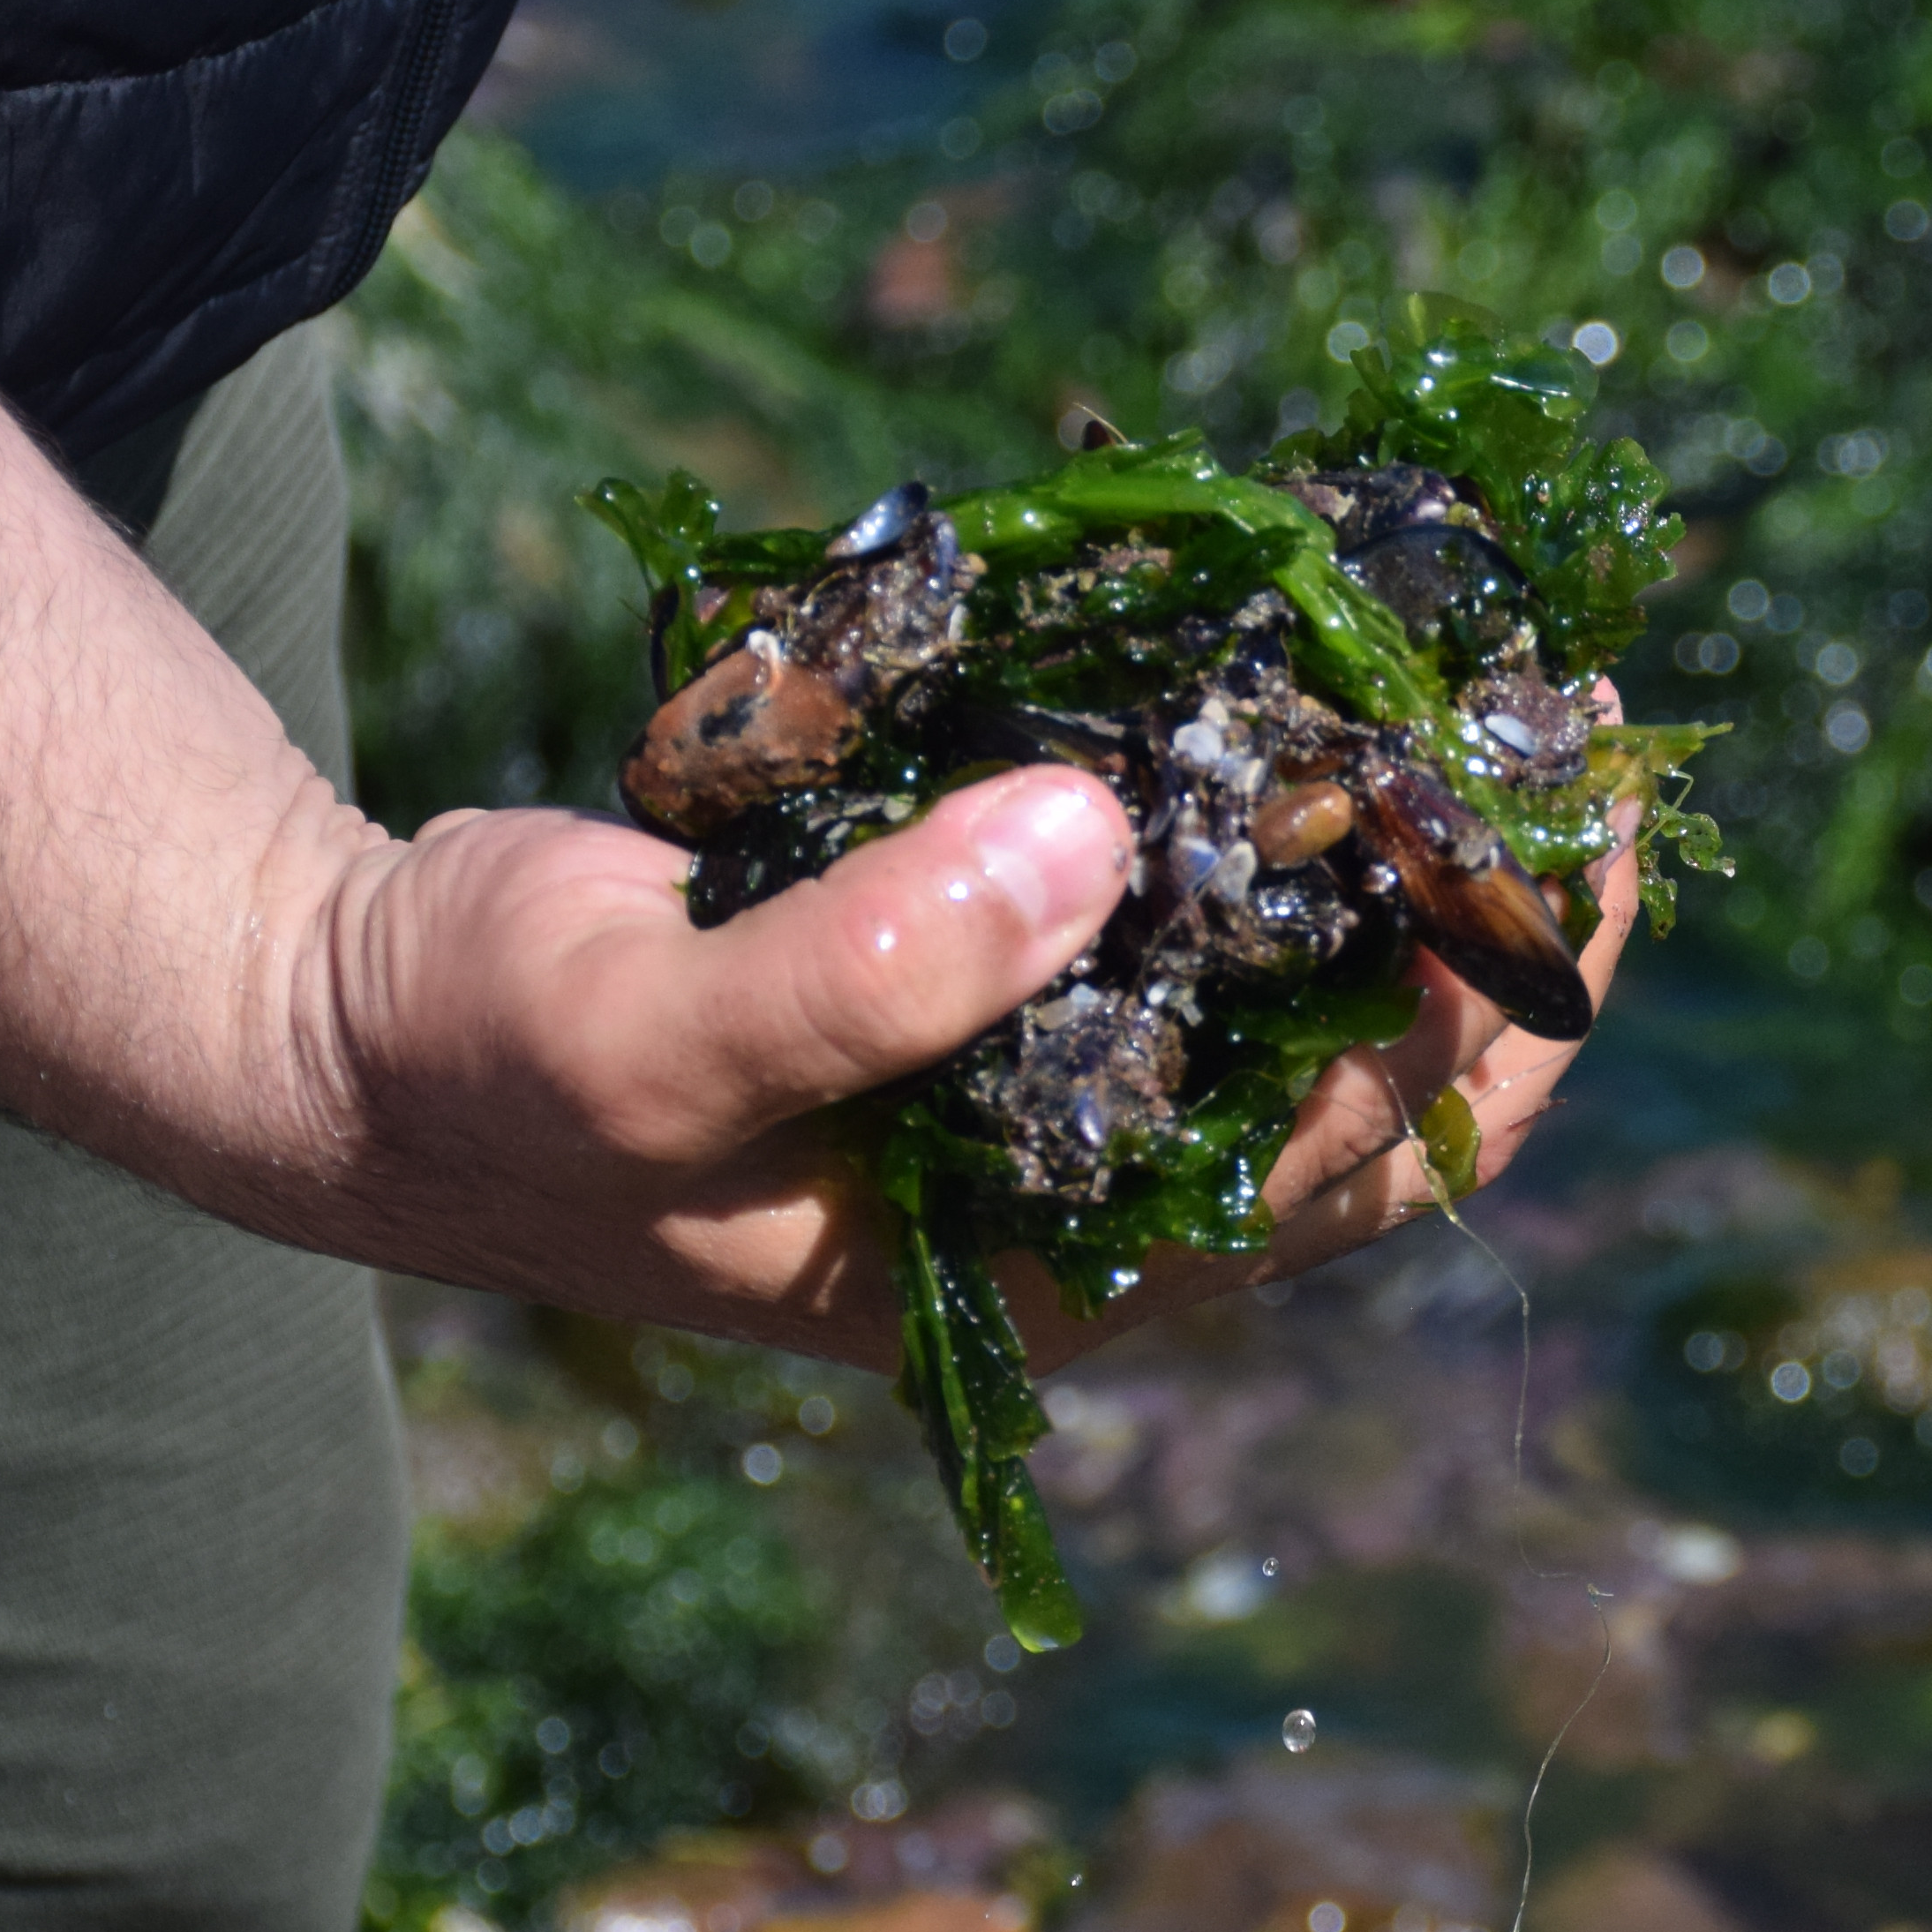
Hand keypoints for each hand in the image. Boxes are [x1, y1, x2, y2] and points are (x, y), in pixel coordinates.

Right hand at [280, 763, 1630, 1370]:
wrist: (353, 1024)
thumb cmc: (489, 1063)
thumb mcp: (646, 1035)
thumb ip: (864, 969)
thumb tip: (1091, 842)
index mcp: (1054, 1272)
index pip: (1363, 1157)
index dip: (1491, 997)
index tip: (1564, 817)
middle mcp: (1090, 1192)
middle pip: (1393, 1076)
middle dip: (1502, 908)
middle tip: (1578, 710)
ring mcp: (1054, 1084)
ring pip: (1315, 979)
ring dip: (1412, 843)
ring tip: (1494, 668)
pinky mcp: (1004, 970)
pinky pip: (1198, 893)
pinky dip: (1275, 792)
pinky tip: (1321, 659)